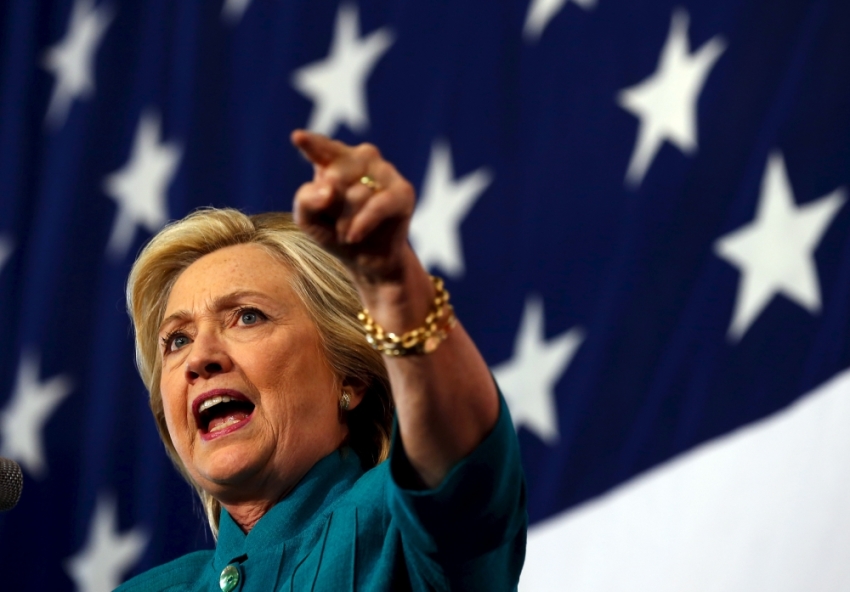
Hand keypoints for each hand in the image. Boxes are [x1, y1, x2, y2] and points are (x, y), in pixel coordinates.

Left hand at [291, 130, 415, 283]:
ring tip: (348, 233)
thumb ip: (306, 200)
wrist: (368, 260)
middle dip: (331, 209)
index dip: (312, 144)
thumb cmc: (335, 232)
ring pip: (355, 195)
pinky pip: (377, 205)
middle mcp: (362, 157)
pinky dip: (363, 224)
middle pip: (335, 179)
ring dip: (346, 223)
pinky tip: (354, 237)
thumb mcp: (308, 219)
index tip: (298, 137)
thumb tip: (329, 191)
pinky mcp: (403, 191)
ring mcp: (385, 171)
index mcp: (334, 158)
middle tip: (336, 223)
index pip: (322, 149)